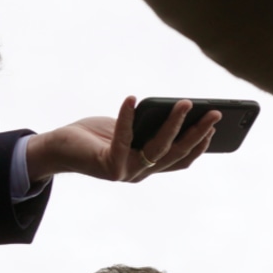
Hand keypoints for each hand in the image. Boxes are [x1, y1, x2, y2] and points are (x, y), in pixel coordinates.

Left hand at [23, 98, 219, 183]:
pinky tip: (132, 98)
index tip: (215, 127)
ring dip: (174, 124)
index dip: (200, 146)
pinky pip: (123, 138)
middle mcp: (140, 173)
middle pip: (176, 153)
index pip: (181, 160)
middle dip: (198, 132)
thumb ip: (148, 125)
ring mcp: (126, 172)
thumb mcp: (128, 129)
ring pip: (158, 147)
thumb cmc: (94, 135)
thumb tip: (175, 109)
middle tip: (215, 114)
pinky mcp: (109, 166)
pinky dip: (128, 117)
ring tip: (185, 103)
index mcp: (147, 166)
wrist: (56, 150)